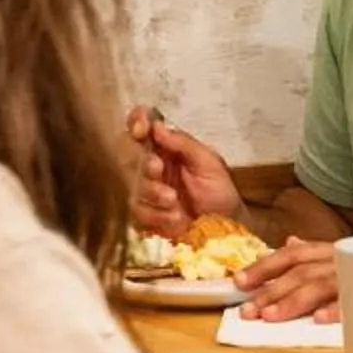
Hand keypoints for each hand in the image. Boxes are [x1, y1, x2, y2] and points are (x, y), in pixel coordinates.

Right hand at [127, 105, 242, 238]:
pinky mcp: (145, 215)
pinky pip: (137, 211)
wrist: (224, 230)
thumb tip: (158, 126)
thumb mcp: (209, 162)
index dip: (137, 122)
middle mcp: (153, 164)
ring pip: (132, 184)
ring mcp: (147, 190)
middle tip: (158, 169)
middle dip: (143, 162)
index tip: (142, 130)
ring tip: (174, 200)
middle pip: (128, 153)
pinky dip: (156, 215)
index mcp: (167, 146)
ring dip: (152, 192)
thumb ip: (184, 143)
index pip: (143, 125)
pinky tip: (174, 218)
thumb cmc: (220, 192)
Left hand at [233, 239, 338, 322]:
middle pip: (301, 272)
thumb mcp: (341, 256)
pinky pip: (350, 304)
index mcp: (328, 252)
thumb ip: (313, 253)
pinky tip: (317, 319)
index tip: (239, 281)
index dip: (263, 267)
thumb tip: (289, 242)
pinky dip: (334, 310)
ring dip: (292, 301)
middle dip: (272, 290)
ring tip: (269, 315)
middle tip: (249, 309)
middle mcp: (338, 263)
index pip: (290, 255)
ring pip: (319, 287)